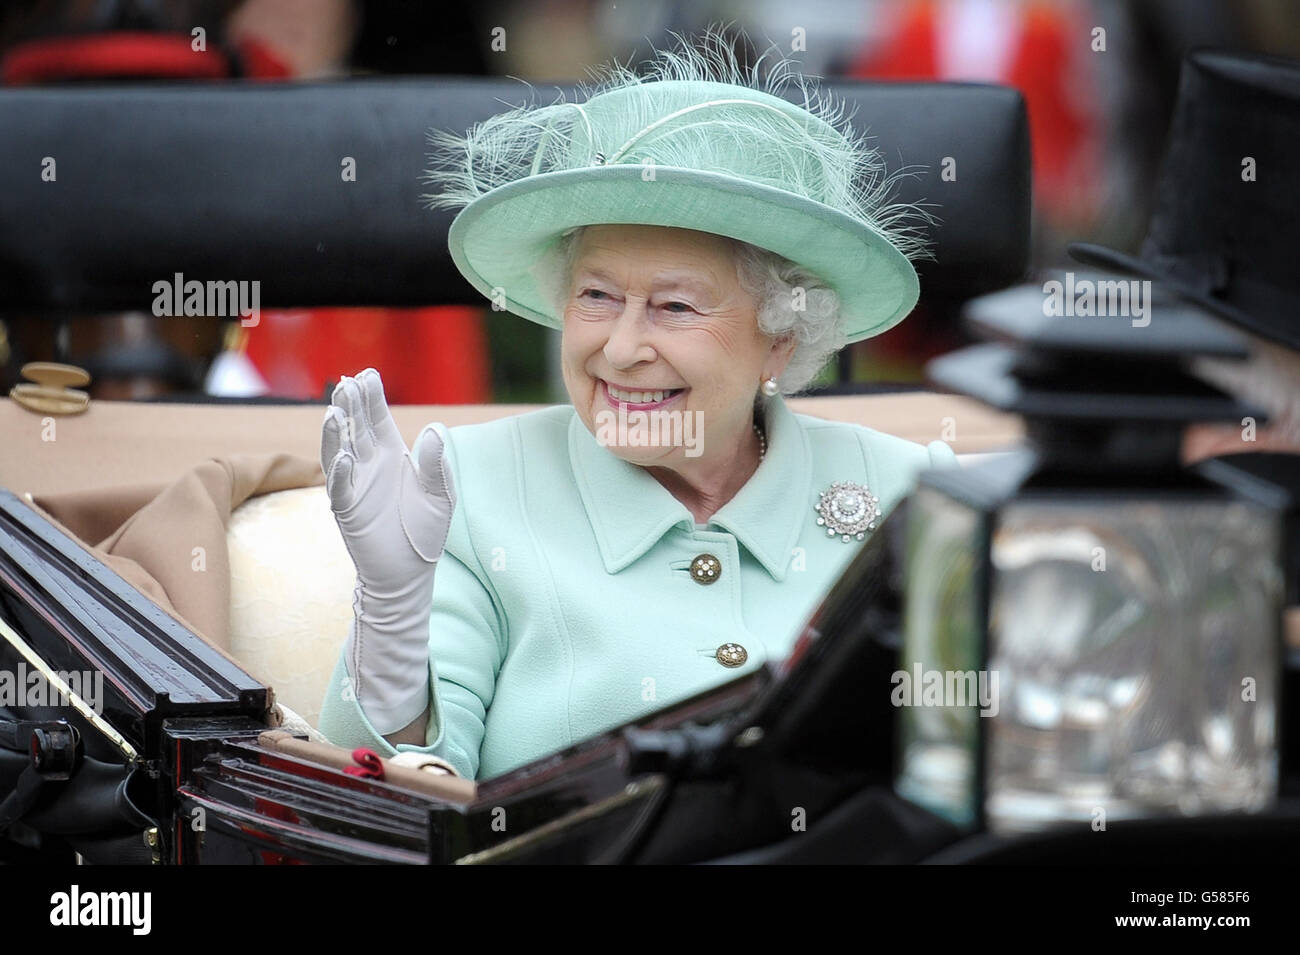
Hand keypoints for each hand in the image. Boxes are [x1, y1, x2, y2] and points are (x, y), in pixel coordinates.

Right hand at [320, 368, 455, 733]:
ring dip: (336, 433)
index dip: (372, 398)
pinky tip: (345, 458)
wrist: (410, 573)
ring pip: (340, 452)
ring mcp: (355, 486)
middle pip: (356, 428)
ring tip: (336, 412)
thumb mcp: (441, 496)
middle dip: (351, 406)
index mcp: (392, 456)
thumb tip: (435, 429)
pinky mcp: (347, 510)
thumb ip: (437, 465)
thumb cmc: (425, 532)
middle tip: (347, 382)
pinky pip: (340, 488)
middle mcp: (369, 465)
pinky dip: (340, 473)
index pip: (378, 419)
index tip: (368, 374)